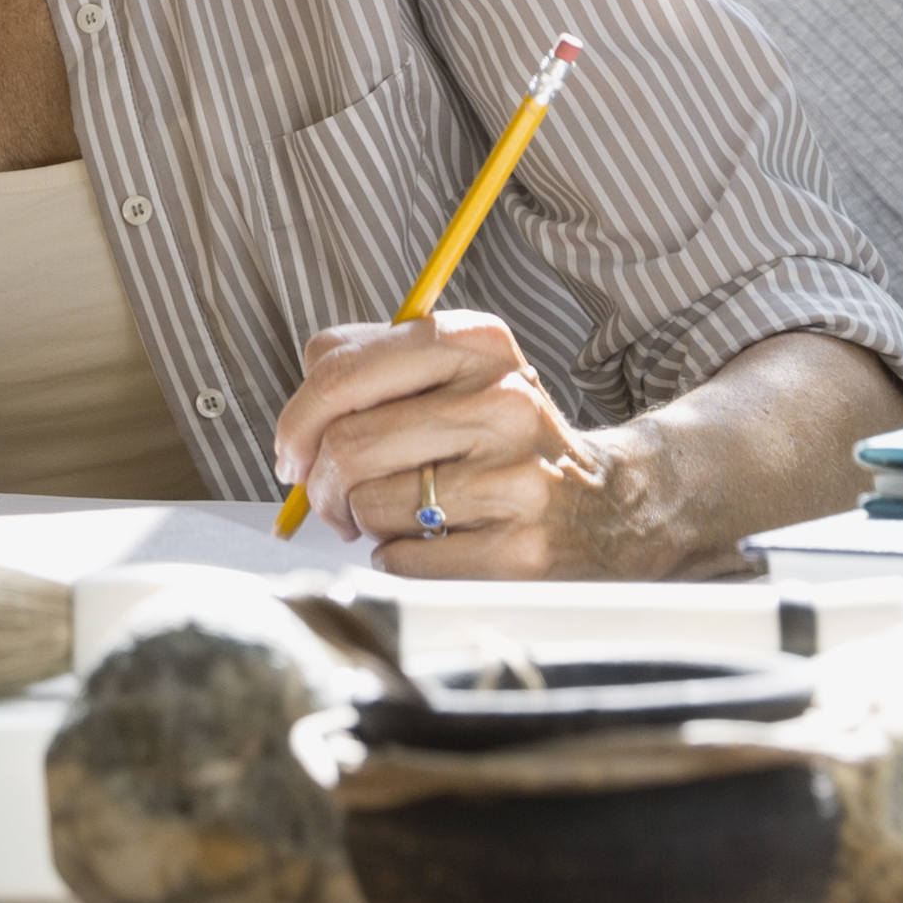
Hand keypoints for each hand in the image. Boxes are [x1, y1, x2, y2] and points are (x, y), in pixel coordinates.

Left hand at [270, 310, 660, 579]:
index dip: (296, 420)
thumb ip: (369, 364)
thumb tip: (297, 413)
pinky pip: (403, 560)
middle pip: (348, 444)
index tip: (290, 451)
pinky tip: (432, 544)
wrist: (612, 505)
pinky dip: (396, 559)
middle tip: (328, 499)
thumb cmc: (505, 438)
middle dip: (320, 484)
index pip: (340, 371)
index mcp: (476, 342)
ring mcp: (516, 478)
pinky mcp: (521, 551)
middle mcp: (502, 401)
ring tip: (393, 517)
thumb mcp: (456, 371)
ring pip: (370, 505)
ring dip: (361, 523)